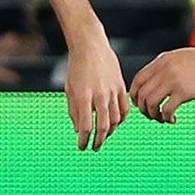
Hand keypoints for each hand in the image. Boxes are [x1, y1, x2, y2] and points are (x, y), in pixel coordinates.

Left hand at [64, 28, 127, 150]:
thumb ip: (74, 111)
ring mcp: (112, 91)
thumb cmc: (76, 68)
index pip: (85, 126)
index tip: (81, 147)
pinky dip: (121, 119)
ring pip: (116, 120)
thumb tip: (78, 130)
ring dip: (110, 132)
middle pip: (103, 127)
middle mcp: (99, 95)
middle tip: (94, 148)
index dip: (83, 140)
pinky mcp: (121, 87)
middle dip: (98, 141)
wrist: (90, 46)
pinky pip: (125, 109)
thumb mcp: (69, 90)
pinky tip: (115, 124)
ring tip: (103, 136)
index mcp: (83, 97)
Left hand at [129, 40, 194, 123]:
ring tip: (162, 118)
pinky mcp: (183, 92)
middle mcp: (163, 70)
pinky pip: (166, 110)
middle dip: (143, 108)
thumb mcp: (180, 57)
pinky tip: (173, 119)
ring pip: (150, 103)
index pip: (137, 80)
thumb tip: (156, 82)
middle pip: (141, 93)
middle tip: (152, 115)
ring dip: (153, 115)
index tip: (141, 104)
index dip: (135, 95)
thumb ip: (166, 67)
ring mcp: (172, 80)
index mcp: (161, 61)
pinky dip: (166, 118)